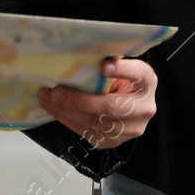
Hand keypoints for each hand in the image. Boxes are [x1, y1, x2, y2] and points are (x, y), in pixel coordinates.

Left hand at [38, 58, 156, 148]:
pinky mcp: (113, 141)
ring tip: (48, 98)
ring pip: (96, 123)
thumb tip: (79, 53)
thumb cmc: (118, 80)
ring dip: (66, 111)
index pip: (139, 74)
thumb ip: (106, 61)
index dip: (122, 70)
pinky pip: (87, 132)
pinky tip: (54, 108)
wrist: (126, 104)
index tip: (103, 65)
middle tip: (56, 90)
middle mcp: (144, 108)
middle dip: (79, 100)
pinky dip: (67, 120)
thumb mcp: (118, 67)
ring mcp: (130, 129)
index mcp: (147, 82)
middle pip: (112, 107)